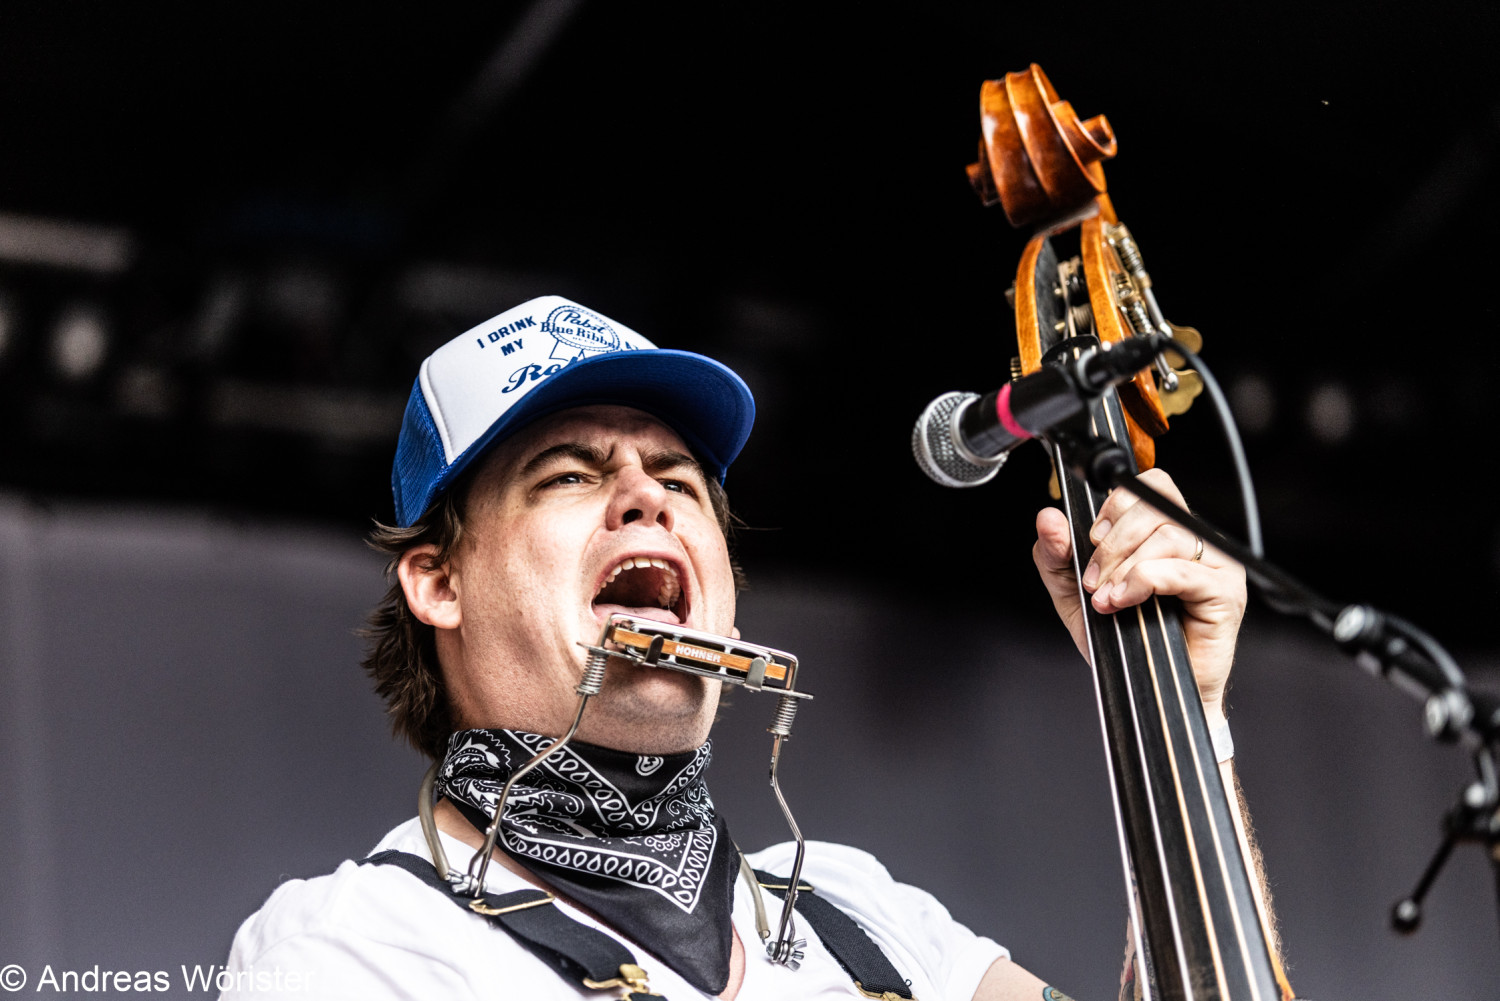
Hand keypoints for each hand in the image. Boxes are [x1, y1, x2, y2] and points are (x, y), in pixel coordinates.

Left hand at [1031, 468, 1245, 720]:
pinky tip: (1124, 601)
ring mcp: (1214, 565)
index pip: (1147, 486)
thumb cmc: (1124, 642)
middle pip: (1155, 506)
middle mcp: (1193, 542)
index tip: (1091, 538)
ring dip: (1124, 566)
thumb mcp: (1075, 595)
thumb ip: (1057, 556)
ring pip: (1167, 535)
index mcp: (1163, 533)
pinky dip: (1144, 581)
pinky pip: (1181, 570)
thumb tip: (1049, 519)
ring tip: (1107, 598)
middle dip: (1112, 541)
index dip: (1115, 504)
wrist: (1149, 692)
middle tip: (1094, 578)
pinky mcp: (1225, 592)